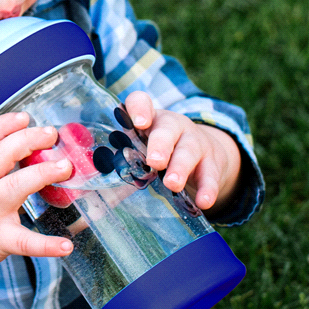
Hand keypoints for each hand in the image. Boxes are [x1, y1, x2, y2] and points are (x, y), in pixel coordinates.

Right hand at [0, 112, 72, 305]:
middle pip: (1, 156)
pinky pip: (24, 242)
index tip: (25, 117)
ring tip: (65, 168)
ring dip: (42, 174)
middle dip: (28, 140)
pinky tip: (65, 245)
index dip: (5, 125)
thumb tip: (21, 148)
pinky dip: (46, 245)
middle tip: (51, 134)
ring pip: (14, 187)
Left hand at [124, 91, 240, 211]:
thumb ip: (122, 170)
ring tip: (173, 184)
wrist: (204, 153)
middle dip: (160, 145)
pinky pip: (210, 174)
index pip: (141, 102)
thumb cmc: (159, 152)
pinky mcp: (212, 161)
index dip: (139, 109)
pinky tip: (204, 202)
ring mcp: (194, 141)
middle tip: (154, 162)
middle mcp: (172, 126)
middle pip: (167, 129)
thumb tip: (96, 207)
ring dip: (181, 167)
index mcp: (149, 120)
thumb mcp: (141, 151)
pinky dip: (208, 188)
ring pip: (188, 151)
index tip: (138, 123)